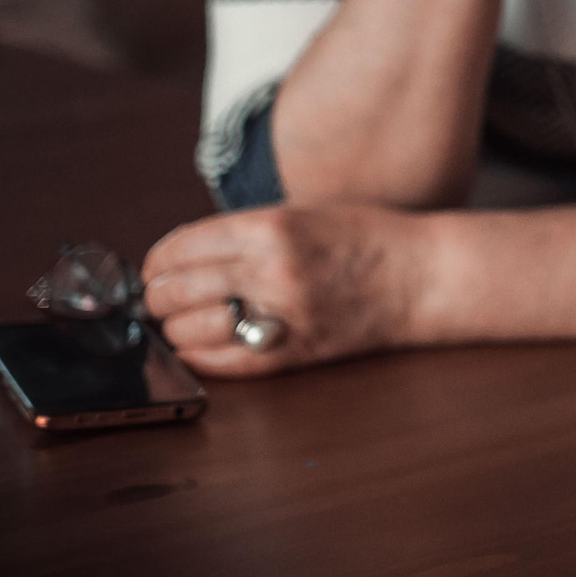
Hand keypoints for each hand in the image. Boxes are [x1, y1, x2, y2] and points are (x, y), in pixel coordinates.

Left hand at [141, 205, 430, 376]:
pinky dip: (198, 357)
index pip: (180, 248)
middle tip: (160, 296)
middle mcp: (270, 272)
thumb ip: (244, 231)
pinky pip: (222, 363)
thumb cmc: (366, 237)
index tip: (155, 268)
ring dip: (174, 328)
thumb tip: (183, 256)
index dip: (157, 261)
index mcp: (270, 229)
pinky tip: (198, 347)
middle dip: (158, 296)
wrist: (420, 275)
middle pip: (175, 291)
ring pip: (188, 332)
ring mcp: (280, 316)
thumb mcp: (302, 213)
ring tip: (179, 321)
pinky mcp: (291, 352)